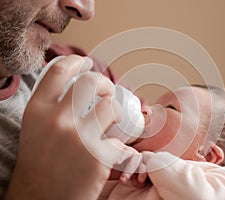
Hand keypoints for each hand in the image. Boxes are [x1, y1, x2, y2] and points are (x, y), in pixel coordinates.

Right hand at [5, 55, 120, 199]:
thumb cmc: (39, 165)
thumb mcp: (37, 129)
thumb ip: (52, 109)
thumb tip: (75, 92)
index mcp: (38, 111)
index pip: (59, 72)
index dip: (76, 61)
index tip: (85, 61)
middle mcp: (58, 120)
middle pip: (91, 82)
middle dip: (104, 82)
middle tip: (106, 91)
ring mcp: (80, 138)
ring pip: (110, 106)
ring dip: (116, 110)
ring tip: (113, 119)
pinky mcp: (99, 156)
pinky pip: (118, 139)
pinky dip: (119, 143)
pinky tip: (113, 149)